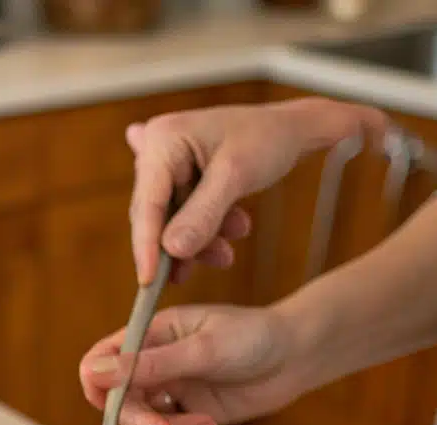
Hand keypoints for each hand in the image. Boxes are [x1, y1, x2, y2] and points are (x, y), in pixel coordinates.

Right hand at [78, 304, 309, 424]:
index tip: (108, 402)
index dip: (97, 383)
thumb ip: (150, 365)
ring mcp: (169, 388)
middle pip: (117, 399)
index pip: (101, 359)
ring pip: (141, 420)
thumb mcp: (202, 349)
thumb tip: (96, 373)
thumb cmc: (254, 337)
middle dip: (137, 418)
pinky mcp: (187, 411)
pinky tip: (210, 423)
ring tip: (201, 424)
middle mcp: (153, 362)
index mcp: (150, 334)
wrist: (298, 357)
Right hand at [128, 98, 390, 283]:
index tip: (148, 281)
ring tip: (228, 253)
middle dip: (180, 245)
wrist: (291, 130)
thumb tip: (173, 250)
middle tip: (201, 269)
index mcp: (162, 140)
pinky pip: (182, 219)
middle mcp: (157, 153)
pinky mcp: (180, 184)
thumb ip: (203, 214)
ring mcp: (168, 170)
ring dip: (199, 242)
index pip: (147, 202)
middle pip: (154, 216)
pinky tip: (230, 233)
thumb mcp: (236, 175)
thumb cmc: (267, 137)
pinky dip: (204, 233)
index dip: (145, 244)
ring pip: (170, 223)